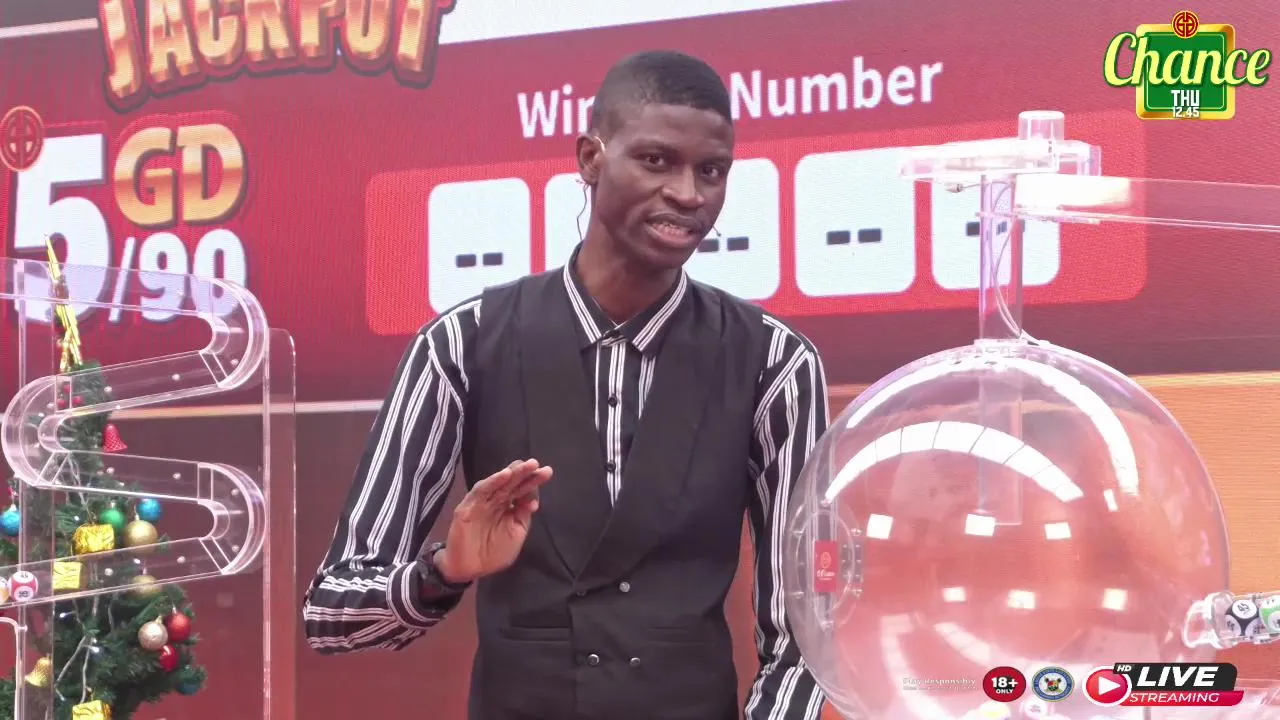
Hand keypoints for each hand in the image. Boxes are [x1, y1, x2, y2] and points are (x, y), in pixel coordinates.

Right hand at [434, 459, 553, 584]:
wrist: (470, 568)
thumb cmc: (494, 553)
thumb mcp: (515, 534)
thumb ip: (522, 516)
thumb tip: (533, 500)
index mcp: (508, 507)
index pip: (522, 490)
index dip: (533, 481)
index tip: (547, 472)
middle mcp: (496, 501)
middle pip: (512, 483)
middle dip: (525, 473)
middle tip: (536, 463)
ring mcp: (482, 502)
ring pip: (498, 483)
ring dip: (511, 473)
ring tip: (525, 466)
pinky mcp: (468, 506)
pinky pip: (481, 491)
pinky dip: (492, 482)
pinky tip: (504, 475)